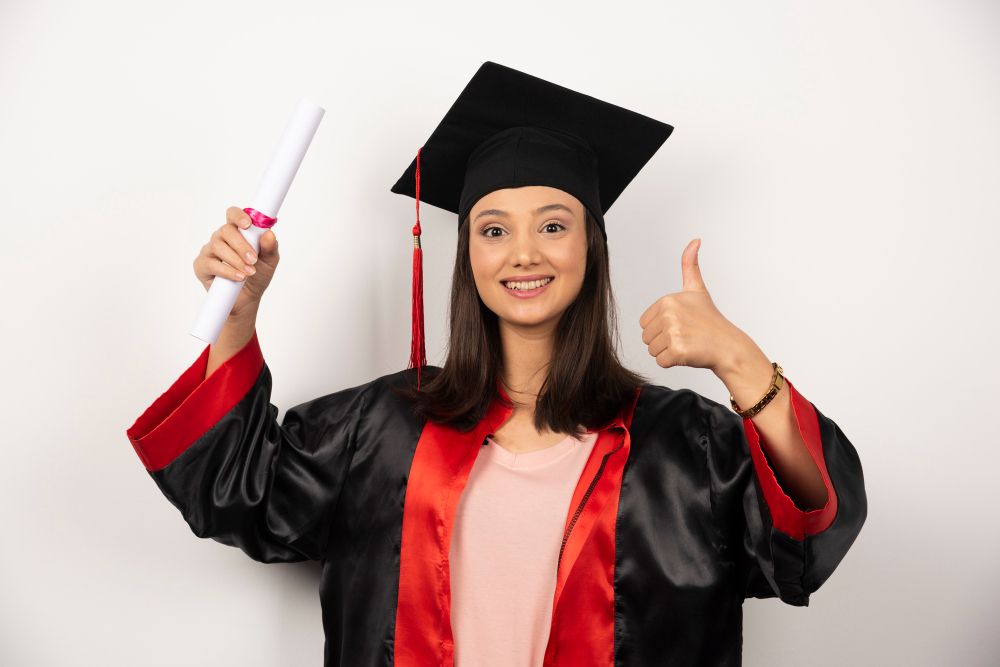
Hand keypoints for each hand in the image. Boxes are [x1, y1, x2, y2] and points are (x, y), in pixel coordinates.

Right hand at [193, 206, 279, 319]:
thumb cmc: (257, 275)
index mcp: (237, 232)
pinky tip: (238, 277)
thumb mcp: (269, 261)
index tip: (248, 224)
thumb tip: (269, 234)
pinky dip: (226, 271)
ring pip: (218, 246)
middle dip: (241, 245)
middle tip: (253, 259)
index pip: (233, 215)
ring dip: (236, 260)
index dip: (238, 216)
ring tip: (249, 272)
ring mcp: (209, 251)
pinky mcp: (201, 265)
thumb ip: (270, 247)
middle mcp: (221, 238)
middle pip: (225, 230)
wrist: (248, 299)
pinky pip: (211, 263)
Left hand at [639, 238, 754, 374]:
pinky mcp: (677, 351)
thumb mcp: (698, 290)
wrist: (728, 346)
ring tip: (687, 344)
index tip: (680, 324)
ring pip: (652, 350)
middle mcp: (669, 315)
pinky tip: (688, 354)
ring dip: (667, 352)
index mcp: (668, 300)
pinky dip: (672, 362)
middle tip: (685, 336)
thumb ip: (690, 265)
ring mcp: (674, 333)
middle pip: (646, 337)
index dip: (660, 327)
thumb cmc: (710, 320)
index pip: (645, 323)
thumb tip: (695, 240)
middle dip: (663, 341)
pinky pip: (661, 362)